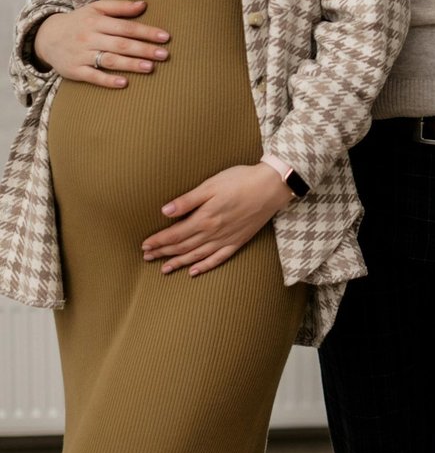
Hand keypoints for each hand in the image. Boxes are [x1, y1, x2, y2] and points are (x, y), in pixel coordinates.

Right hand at [33, 0, 169, 88]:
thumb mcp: (95, 8)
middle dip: (144, 49)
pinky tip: (124, 83)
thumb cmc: (79, 22)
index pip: (126, 27)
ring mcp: (82, 55)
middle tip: (164, 54)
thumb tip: (143, 4)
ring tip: (150, 68)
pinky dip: (107, 80)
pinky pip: (92, 76)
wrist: (46, 37)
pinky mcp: (75, 70)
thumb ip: (119, 6)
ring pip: (109, 60)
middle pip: (121, 44)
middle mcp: (89, 37)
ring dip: (130, 64)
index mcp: (97, 21)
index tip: (165, 37)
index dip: (146, 32)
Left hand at [141, 164, 293, 274]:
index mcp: (204, 218)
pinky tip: (194, 271)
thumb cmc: (240, 180)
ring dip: (178, 262)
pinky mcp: (237, 241)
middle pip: (183, 247)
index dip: (158, 240)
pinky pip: (217, 259)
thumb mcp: (211, 185)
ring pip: (197, 256)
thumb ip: (188, 200)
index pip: (175, 234)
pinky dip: (204, 267)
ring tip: (164, 269)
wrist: (271, 187)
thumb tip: (165, 211)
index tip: (145, 245)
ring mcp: (225, 240)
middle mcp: (213, 233)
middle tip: (147, 257)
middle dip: (163, 253)